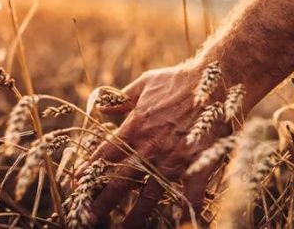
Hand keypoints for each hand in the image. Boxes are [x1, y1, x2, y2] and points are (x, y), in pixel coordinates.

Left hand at [77, 63, 232, 226]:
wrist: (216, 81)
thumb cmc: (179, 80)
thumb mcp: (145, 83)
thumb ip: (121, 99)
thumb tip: (100, 108)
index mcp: (135, 128)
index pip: (104, 156)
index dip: (89, 172)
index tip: (78, 184)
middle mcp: (150, 148)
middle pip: (119, 182)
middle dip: (102, 202)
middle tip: (89, 217)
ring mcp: (174, 160)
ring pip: (149, 195)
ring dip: (135, 216)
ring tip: (124, 228)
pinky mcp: (197, 165)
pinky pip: (190, 194)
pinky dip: (186, 210)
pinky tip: (181, 223)